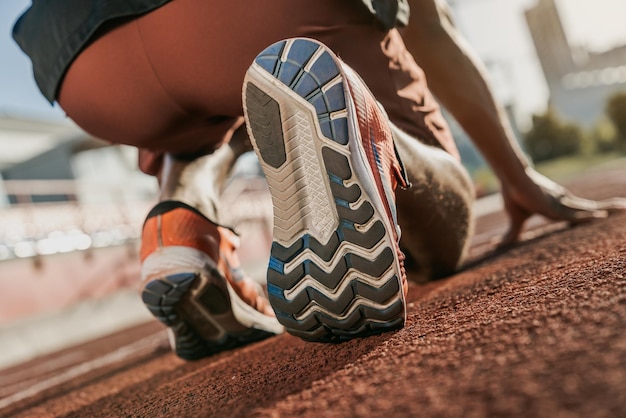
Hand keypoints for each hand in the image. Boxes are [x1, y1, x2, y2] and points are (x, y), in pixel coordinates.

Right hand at [499, 167, 625, 245]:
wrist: (510, 179)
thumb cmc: (512, 195)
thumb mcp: (515, 220)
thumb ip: (512, 234)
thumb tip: (497, 245)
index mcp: (555, 205)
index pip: (576, 211)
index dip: (589, 213)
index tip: (601, 213)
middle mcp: (562, 202)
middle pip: (588, 206)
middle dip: (605, 208)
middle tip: (623, 206)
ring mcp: (560, 203)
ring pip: (588, 208)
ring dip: (607, 208)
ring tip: (624, 207)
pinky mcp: (554, 207)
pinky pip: (575, 214)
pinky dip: (588, 216)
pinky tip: (601, 216)